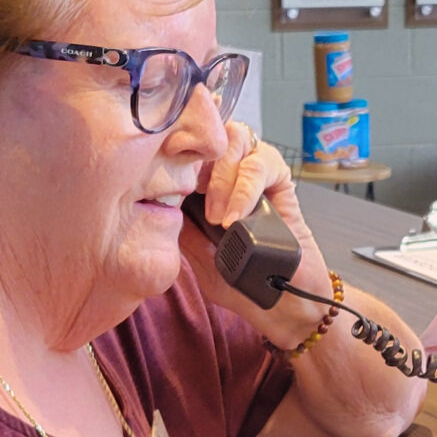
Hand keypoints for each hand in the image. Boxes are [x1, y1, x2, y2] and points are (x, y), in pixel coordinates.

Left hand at [181, 120, 334, 344]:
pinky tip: (236, 217)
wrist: (283, 304)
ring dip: (221, 176)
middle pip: (209, 132)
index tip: (159, 167)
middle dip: (196, 159)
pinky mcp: (281, 181)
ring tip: (218, 218)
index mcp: (203, 185)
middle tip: (189, 195)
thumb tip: (154, 197)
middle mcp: (229, 171)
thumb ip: (180, 226)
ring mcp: (256, 173)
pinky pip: (263, 164)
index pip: (186, 145)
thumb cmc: (241, 285)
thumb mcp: (197, 258)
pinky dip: (245, 188)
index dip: (173, 146)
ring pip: (235, 139)